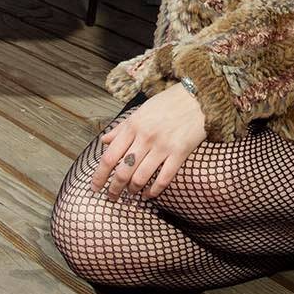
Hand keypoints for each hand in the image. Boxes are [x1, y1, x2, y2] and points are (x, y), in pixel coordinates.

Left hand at [90, 85, 206, 199]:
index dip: (99, 176)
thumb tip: (103, 142)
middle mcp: (145, 137)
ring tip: (130, 194)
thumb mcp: (141, 110)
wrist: (199, 96)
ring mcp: (163, 146)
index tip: (95, 188)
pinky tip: (149, 194)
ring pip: (141, 178)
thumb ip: (121, 128)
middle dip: (114, 189)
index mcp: (133, 126)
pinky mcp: (180, 152)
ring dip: (132, 190)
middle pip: (123, 171)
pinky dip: (154, 191)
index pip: (109, 157)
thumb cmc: (168, 103)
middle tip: (112, 197)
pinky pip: (163, 178)